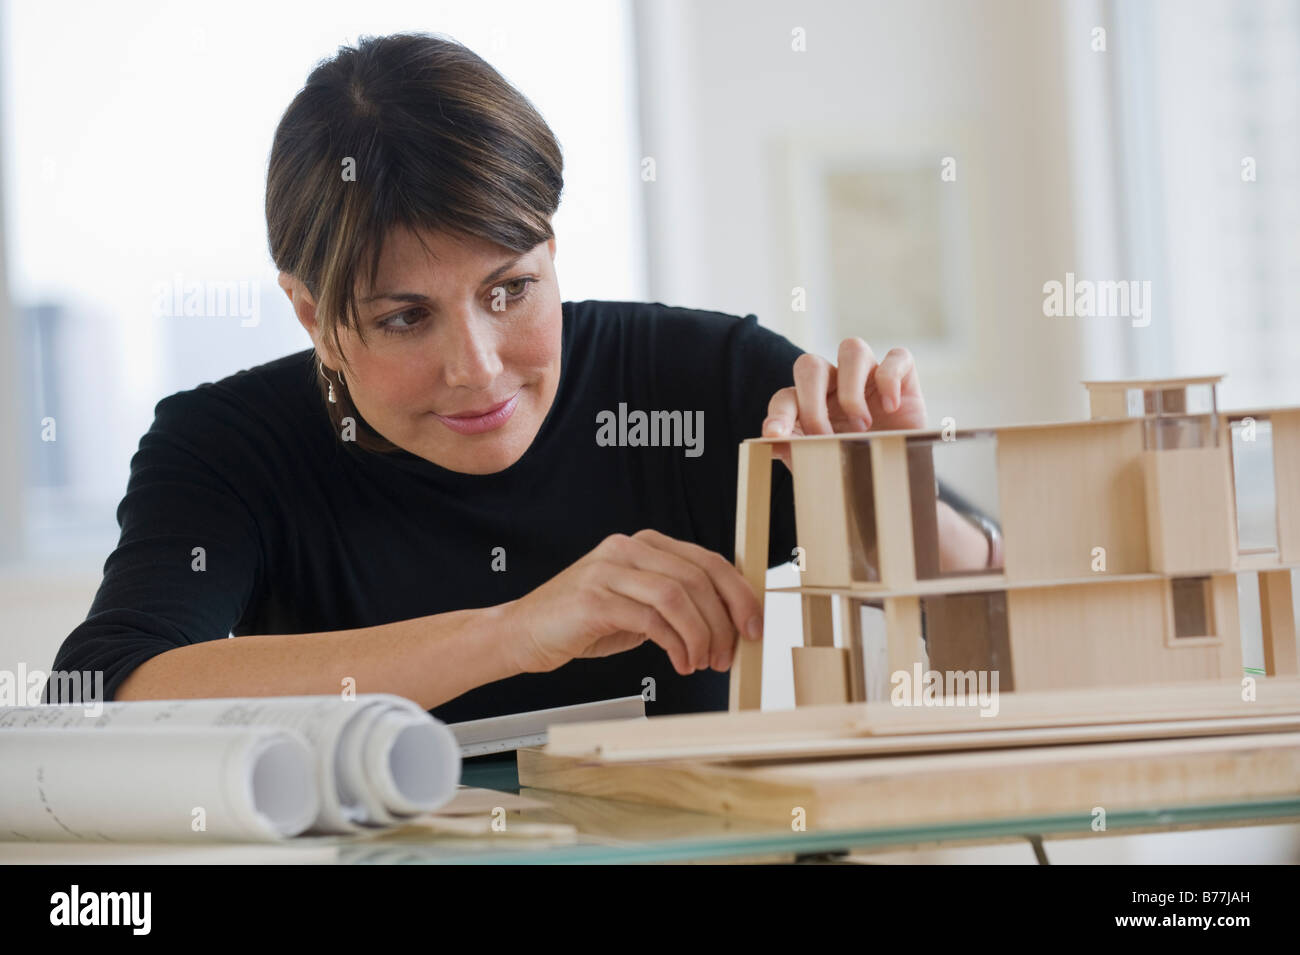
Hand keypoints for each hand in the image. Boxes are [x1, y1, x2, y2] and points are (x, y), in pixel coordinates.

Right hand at [501, 529, 763, 676]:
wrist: (524, 632)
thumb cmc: (583, 621)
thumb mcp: (637, 604)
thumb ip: (675, 602)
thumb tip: (728, 621)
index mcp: (644, 544)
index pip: (708, 560)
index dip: (738, 594)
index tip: (754, 627)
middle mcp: (628, 548)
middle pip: (697, 578)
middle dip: (723, 621)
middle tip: (727, 655)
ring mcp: (609, 570)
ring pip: (678, 596)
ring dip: (700, 636)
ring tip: (701, 662)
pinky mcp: (594, 598)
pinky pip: (651, 619)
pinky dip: (675, 644)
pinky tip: (679, 662)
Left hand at [762, 338, 925, 468]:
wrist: (900, 482)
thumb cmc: (857, 472)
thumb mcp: (824, 467)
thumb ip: (797, 453)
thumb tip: (771, 441)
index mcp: (809, 405)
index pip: (785, 397)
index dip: (777, 413)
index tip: (774, 434)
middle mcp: (835, 384)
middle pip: (810, 365)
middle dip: (813, 404)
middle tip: (825, 438)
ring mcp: (869, 377)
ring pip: (852, 349)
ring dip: (851, 392)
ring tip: (862, 427)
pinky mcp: (904, 377)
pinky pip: (897, 356)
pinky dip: (890, 379)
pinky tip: (891, 408)